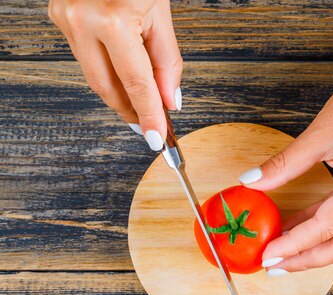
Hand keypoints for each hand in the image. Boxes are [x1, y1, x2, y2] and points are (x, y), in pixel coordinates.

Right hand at [48, 0, 181, 148]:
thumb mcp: (161, 12)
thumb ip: (167, 61)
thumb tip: (169, 100)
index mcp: (111, 19)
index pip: (135, 83)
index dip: (148, 115)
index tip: (156, 138)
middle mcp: (81, 20)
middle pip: (107, 87)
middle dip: (132, 111)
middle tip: (151, 128)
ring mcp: (64, 18)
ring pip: (94, 75)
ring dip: (121, 93)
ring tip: (143, 104)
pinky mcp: (58, 15)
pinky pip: (86, 57)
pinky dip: (108, 71)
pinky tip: (124, 78)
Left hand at [239, 60, 332, 274]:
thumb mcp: (318, 136)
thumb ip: (283, 166)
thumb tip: (251, 182)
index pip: (324, 229)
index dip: (292, 246)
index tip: (266, 256)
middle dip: (306, 260)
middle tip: (274, 267)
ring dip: (315, 248)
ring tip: (283, 253)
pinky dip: (325, 229)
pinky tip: (300, 229)